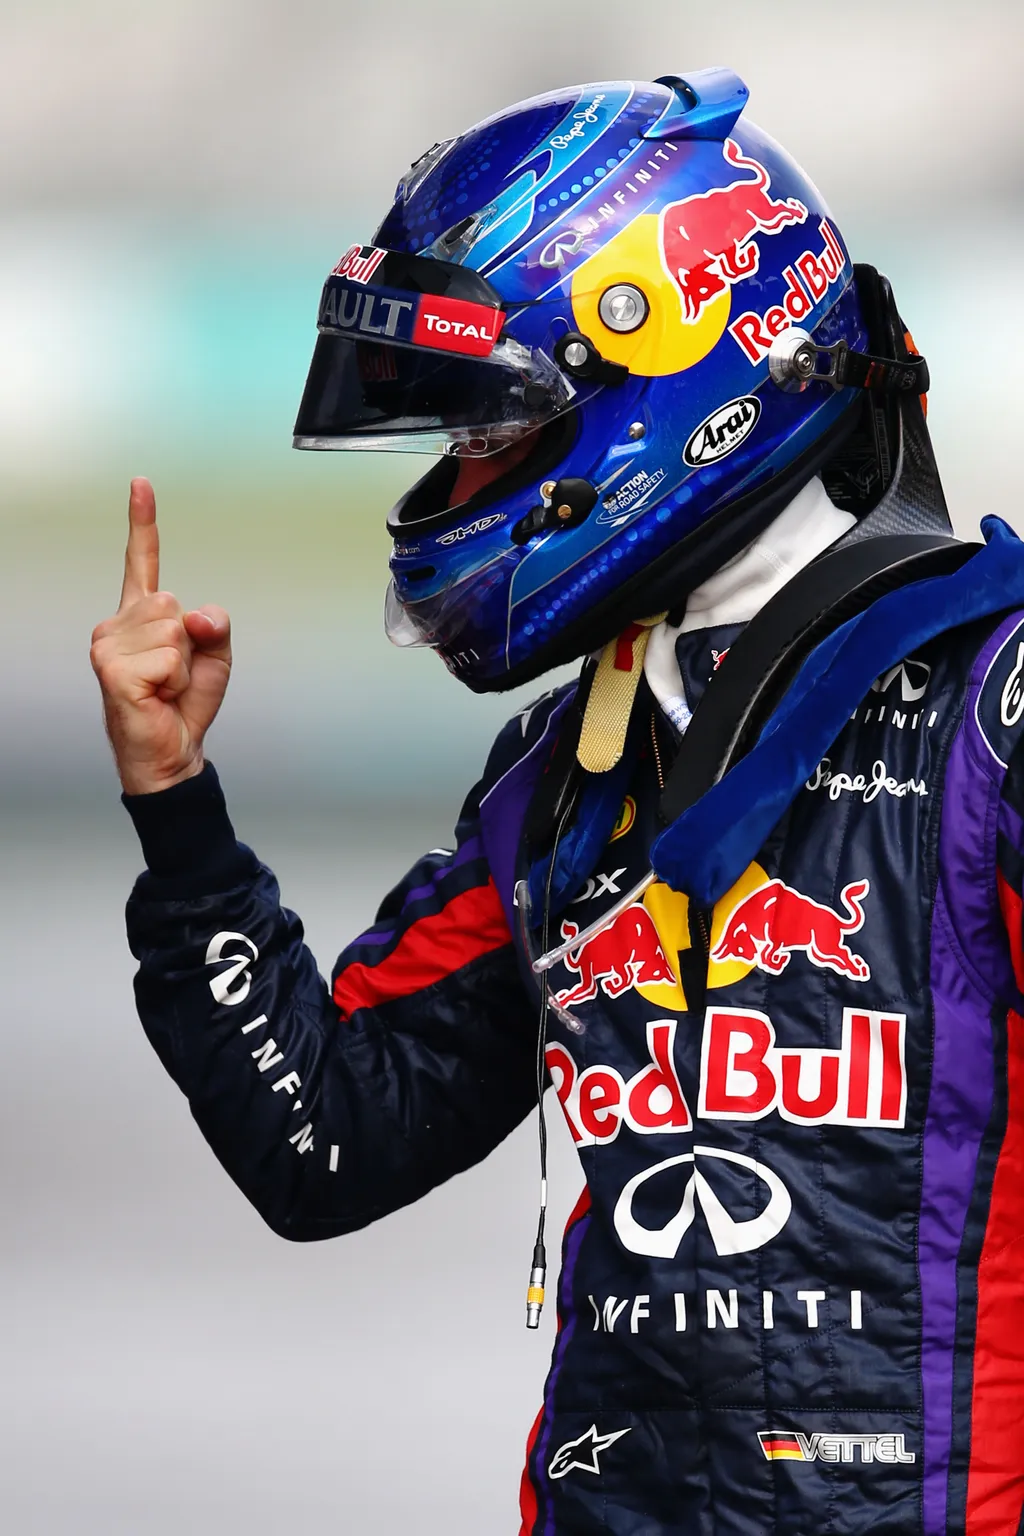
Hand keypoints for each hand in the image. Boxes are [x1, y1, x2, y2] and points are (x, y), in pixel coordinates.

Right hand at [90, 478, 231, 795]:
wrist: (170, 751)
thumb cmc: (182, 704)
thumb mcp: (214, 656)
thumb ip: (214, 623)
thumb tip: (194, 616)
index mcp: (141, 616)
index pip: (142, 561)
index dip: (143, 522)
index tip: (142, 485)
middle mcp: (118, 624)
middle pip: (175, 602)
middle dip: (191, 642)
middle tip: (174, 675)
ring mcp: (110, 645)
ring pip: (174, 629)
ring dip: (184, 664)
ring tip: (165, 686)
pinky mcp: (112, 668)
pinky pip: (170, 656)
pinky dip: (176, 680)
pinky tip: (158, 695)